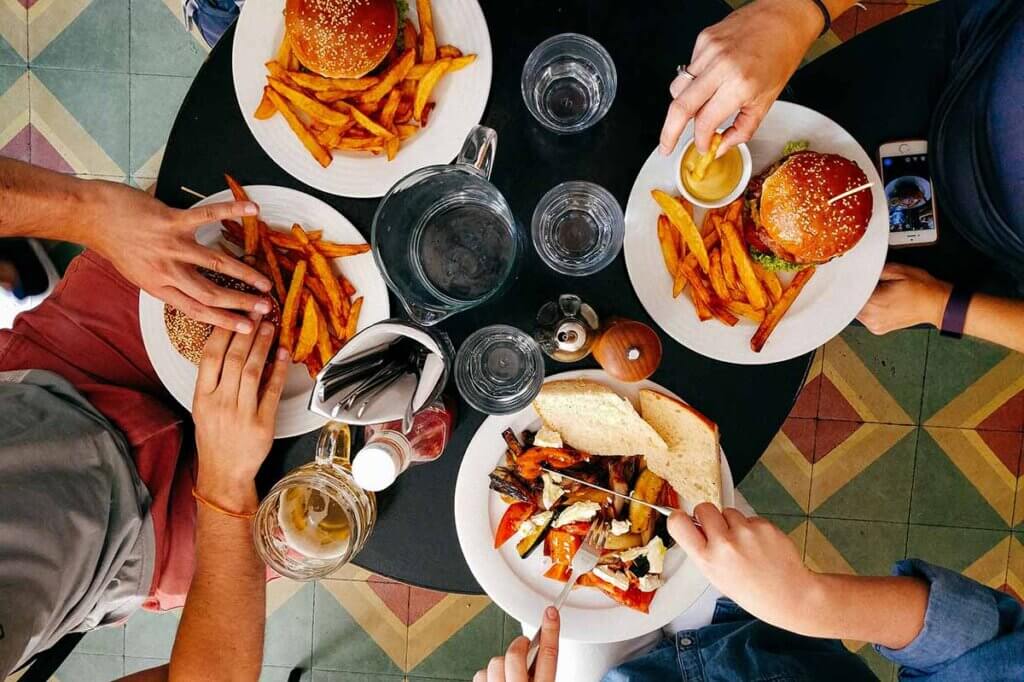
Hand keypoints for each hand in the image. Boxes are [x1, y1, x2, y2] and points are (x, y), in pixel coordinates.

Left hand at [82, 180, 273, 332]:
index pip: (197, 310)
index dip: (225, 321)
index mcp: (159, 287)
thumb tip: (191, 290)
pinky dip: (231, 211)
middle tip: (266, 308)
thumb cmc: (115, 243)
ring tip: (265, 281)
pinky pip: (207, 216)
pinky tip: (252, 210)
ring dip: (244, 273)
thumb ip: (165, 282)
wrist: (92, 217)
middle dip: (242, 303)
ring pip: (215, 263)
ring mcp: (171, 246)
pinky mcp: (172, 221)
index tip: (247, 328)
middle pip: (211, 293)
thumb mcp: (138, 274)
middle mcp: (167, 270)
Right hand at [193, 320, 288, 512]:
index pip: (210, 356)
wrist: (224, 473)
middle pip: (234, 359)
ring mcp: (241, 414)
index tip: (234, 314)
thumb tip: (231, 347)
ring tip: (270, 327)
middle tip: (257, 312)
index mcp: (202, 397)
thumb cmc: (214, 438)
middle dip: (247, 332)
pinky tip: (284, 354)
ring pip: (254, 371)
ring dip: (263, 346)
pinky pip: (272, 391)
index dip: (223, 332)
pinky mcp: (262, 424)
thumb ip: (214, 380)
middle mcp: (220, 403)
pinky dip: (279, 371)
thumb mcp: (204, 407)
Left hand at [474, 607, 558, 681]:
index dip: (550, 630)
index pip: (548, 655)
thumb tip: (536, 653)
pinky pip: (480, 674)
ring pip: (496, 661)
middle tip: (522, 647)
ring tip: (507, 676)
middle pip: (516, 654)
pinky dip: (486, 675)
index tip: (550, 613)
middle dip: (518, 645)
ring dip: (501, 664)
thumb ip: (540, 674)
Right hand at [660, 0, 821, 154]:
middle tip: (666, 146)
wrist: (785, 17)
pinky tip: (711, 79)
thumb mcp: (767, 100)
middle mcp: (721, 66)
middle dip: (668, 133)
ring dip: (682, 106)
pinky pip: (688, 69)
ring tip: (697, 108)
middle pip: (679, 107)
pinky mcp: (703, 39)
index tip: (702, 146)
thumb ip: (742, 129)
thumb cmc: (781, 54)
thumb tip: (721, 146)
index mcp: (740, 84)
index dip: (700, 140)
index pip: (705, 121)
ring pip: (678, 88)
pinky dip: (694, 82)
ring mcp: (709, 50)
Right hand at [669, 504, 819, 633]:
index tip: (683, 518)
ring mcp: (745, 532)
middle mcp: (724, 543)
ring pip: (729, 511)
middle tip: (718, 530)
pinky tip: (760, 545)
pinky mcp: (764, 525)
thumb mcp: (716, 578)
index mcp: (707, 559)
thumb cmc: (754, 592)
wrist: (790, 595)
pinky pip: (750, 518)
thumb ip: (704, 551)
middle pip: (704, 508)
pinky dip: (752, 527)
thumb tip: (695, 527)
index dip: (678, 517)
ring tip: (745, 544)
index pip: (678, 523)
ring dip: (733, 522)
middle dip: (709, 516)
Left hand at [857, 263, 951, 333]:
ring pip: (856, 311)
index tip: (847, 279)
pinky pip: (865, 317)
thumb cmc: (922, 289)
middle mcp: (871, 318)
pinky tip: (878, 302)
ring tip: (876, 292)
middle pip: (850, 303)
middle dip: (855, 292)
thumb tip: (860, 270)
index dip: (848, 284)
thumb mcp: (897, 270)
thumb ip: (874, 270)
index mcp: (873, 304)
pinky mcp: (878, 329)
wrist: (937, 304)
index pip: (848, 294)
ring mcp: (874, 326)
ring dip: (861, 301)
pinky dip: (867, 309)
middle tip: (864, 283)